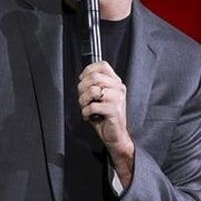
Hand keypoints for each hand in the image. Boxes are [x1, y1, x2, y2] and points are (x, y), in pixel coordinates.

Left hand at [78, 61, 134, 184]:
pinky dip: (86, 112)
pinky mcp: (114, 110)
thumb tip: (82, 78)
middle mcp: (118, 88)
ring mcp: (117, 99)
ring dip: (83, 100)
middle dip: (82, 88)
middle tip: (82, 98)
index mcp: (115, 82)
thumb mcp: (101, 96)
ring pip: (93, 90)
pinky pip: (93, 106)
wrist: (116, 135)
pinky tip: (89, 116)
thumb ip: (94, 85)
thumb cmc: (105, 116)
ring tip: (85, 107)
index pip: (102, 65)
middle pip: (94, 77)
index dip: (88, 70)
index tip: (83, 80)